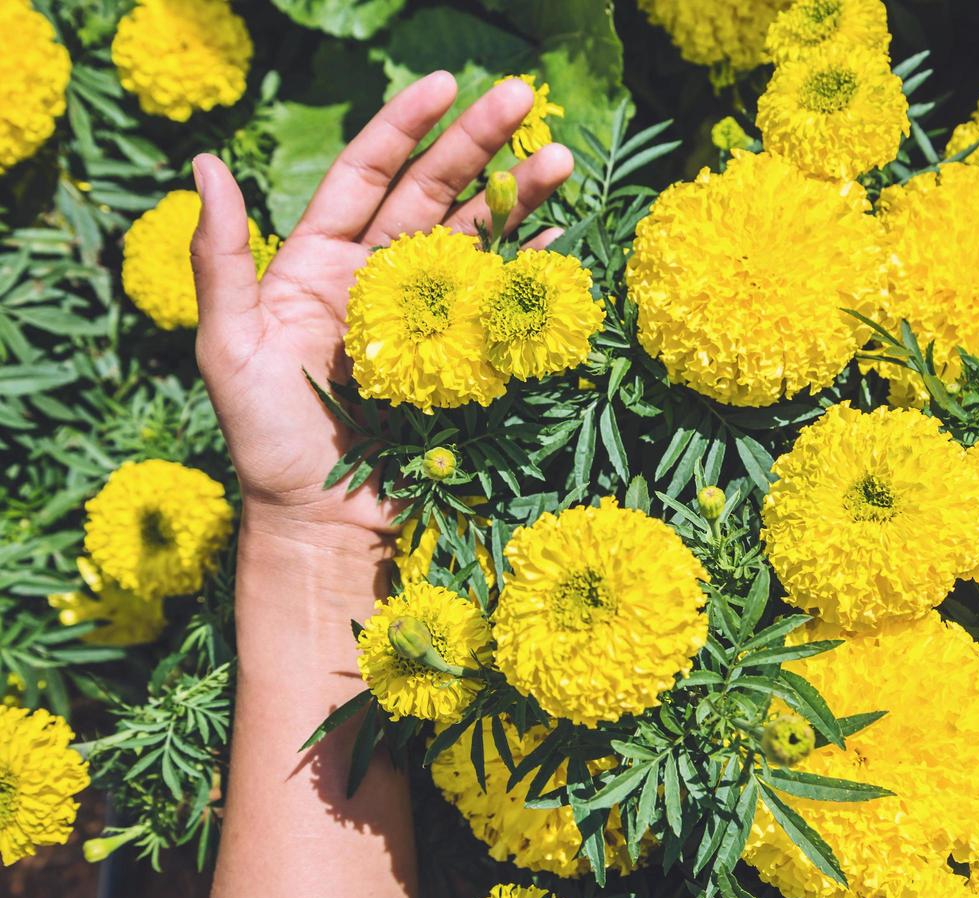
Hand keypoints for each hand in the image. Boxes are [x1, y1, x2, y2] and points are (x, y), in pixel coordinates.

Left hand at [189, 73, 572, 543]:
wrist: (322, 522)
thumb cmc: (266, 440)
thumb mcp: (228, 348)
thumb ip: (219, 259)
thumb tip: (206, 162)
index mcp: (319, 261)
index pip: (368, 174)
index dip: (406, 125)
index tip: (447, 84)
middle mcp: (376, 277)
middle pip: (434, 192)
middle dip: (478, 143)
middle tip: (524, 97)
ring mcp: (425, 317)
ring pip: (475, 239)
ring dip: (519, 199)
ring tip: (561, 163)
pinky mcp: (461, 358)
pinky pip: (499, 303)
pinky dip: (529, 272)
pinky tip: (558, 243)